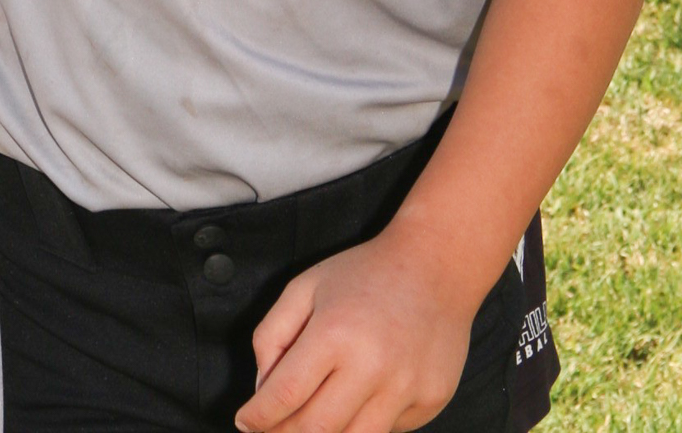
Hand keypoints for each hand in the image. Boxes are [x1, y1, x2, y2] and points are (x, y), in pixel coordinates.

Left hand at [237, 227, 479, 432]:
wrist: (436, 265)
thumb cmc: (364, 274)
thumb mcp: (305, 287)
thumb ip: (273, 335)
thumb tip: (263, 391)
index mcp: (334, 333)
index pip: (286, 395)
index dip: (259, 417)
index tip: (245, 422)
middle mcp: (373, 367)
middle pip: (316, 429)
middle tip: (271, 430)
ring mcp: (406, 389)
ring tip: (306, 424)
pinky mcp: (431, 402)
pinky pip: (386, 432)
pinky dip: (362, 425)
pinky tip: (355, 402)